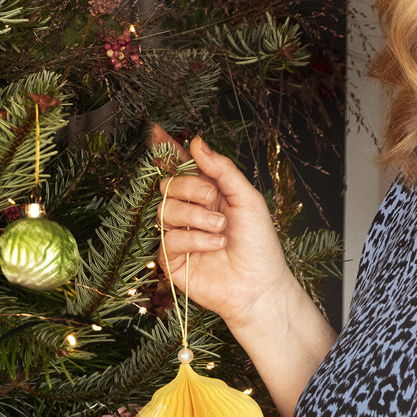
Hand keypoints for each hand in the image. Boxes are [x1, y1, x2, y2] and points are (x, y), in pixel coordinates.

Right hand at [151, 129, 293, 329]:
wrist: (259, 285)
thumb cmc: (259, 244)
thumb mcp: (246, 198)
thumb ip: (221, 169)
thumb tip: (196, 141)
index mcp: (208, 194)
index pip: (182, 168)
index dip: (168, 150)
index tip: (157, 132)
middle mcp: (191, 213)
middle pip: (168, 185)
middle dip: (189, 188)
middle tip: (212, 197)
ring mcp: (180, 236)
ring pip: (165, 210)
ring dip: (195, 216)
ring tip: (220, 228)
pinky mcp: (172, 260)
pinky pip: (168, 238)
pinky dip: (194, 239)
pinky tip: (215, 245)